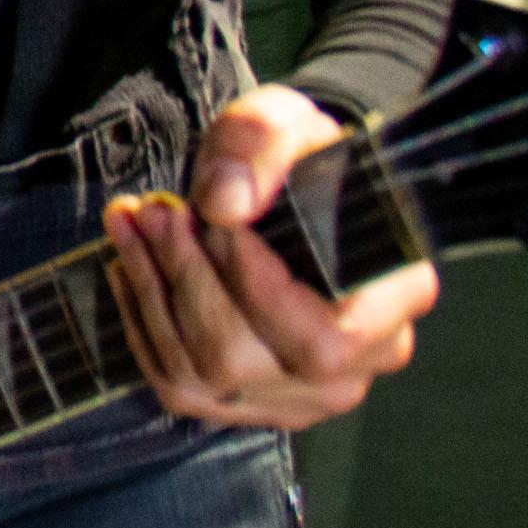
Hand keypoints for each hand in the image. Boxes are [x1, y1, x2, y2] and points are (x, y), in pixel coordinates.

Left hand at [102, 82, 436, 429]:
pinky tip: (130, 267)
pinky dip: (143, 322)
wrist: (291, 197)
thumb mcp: (287, 123)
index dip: (255, 286)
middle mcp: (359, 364)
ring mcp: (304, 394)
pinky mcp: (251, 404)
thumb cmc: (300, 164)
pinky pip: (179, 384)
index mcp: (397, 300)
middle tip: (154, 209)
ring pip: (203, 373)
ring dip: (151, 291)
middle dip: (185, 276)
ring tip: (132, 223)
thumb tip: (223, 204)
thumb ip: (261, 144)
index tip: (215, 219)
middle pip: (246, 357)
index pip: (324, 338)